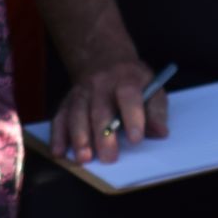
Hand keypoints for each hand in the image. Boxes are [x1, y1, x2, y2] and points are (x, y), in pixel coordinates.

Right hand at [52, 59, 168, 163]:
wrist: (104, 59)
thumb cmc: (132, 81)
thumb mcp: (152, 87)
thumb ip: (156, 110)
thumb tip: (160, 132)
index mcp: (126, 79)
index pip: (128, 96)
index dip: (132, 117)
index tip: (135, 139)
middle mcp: (100, 84)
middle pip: (100, 110)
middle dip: (103, 135)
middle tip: (109, 158)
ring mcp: (81, 92)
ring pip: (77, 114)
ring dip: (79, 137)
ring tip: (84, 158)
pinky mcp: (67, 101)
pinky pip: (60, 118)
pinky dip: (58, 136)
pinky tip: (59, 152)